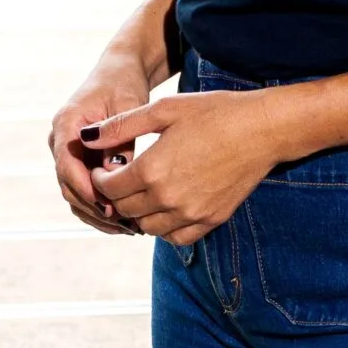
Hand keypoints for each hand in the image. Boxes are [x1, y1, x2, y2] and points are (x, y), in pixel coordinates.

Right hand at [50, 50, 154, 235]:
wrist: (120, 72)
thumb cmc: (124, 84)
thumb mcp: (128, 106)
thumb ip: (120, 141)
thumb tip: (115, 175)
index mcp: (66, 123)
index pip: (66, 165)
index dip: (87, 190)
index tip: (111, 207)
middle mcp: (60, 141)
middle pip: (68, 186)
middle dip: (95, 209)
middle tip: (127, 225)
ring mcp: (67, 153)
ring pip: (74, 195)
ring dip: (98, 215)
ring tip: (131, 228)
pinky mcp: (79, 162)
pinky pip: (84, 192)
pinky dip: (101, 208)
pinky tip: (126, 221)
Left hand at [87, 90, 288, 246]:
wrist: (261, 129)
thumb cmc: (212, 112)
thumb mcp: (163, 109)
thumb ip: (121, 126)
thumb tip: (86, 137)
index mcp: (153, 169)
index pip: (110, 188)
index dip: (100, 180)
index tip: (104, 169)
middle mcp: (169, 198)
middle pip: (125, 210)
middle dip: (114, 197)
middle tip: (117, 181)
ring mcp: (191, 213)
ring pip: (147, 228)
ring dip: (137, 214)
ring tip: (140, 193)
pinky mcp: (210, 220)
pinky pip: (175, 238)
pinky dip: (163, 228)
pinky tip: (164, 208)